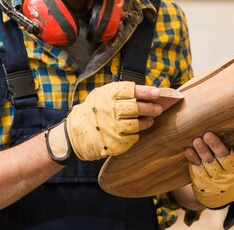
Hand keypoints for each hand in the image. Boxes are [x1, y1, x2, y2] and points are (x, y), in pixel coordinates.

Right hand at [46, 82, 162, 161]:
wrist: (74, 133)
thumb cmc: (93, 111)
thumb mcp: (102, 95)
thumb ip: (121, 93)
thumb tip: (148, 93)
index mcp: (107, 96)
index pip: (131, 91)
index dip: (146, 92)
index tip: (157, 93)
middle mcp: (109, 110)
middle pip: (136, 108)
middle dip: (150, 108)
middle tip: (158, 108)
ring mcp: (111, 128)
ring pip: (136, 125)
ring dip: (146, 122)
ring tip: (150, 120)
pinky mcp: (113, 142)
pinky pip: (131, 138)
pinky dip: (136, 134)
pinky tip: (137, 131)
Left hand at [184, 127, 233, 208]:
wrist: (224, 196)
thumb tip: (231, 118)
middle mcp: (233, 173)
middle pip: (225, 158)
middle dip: (216, 146)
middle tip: (208, 135)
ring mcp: (218, 178)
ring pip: (210, 163)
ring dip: (203, 151)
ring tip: (197, 140)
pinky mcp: (204, 181)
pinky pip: (198, 169)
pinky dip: (193, 159)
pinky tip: (188, 150)